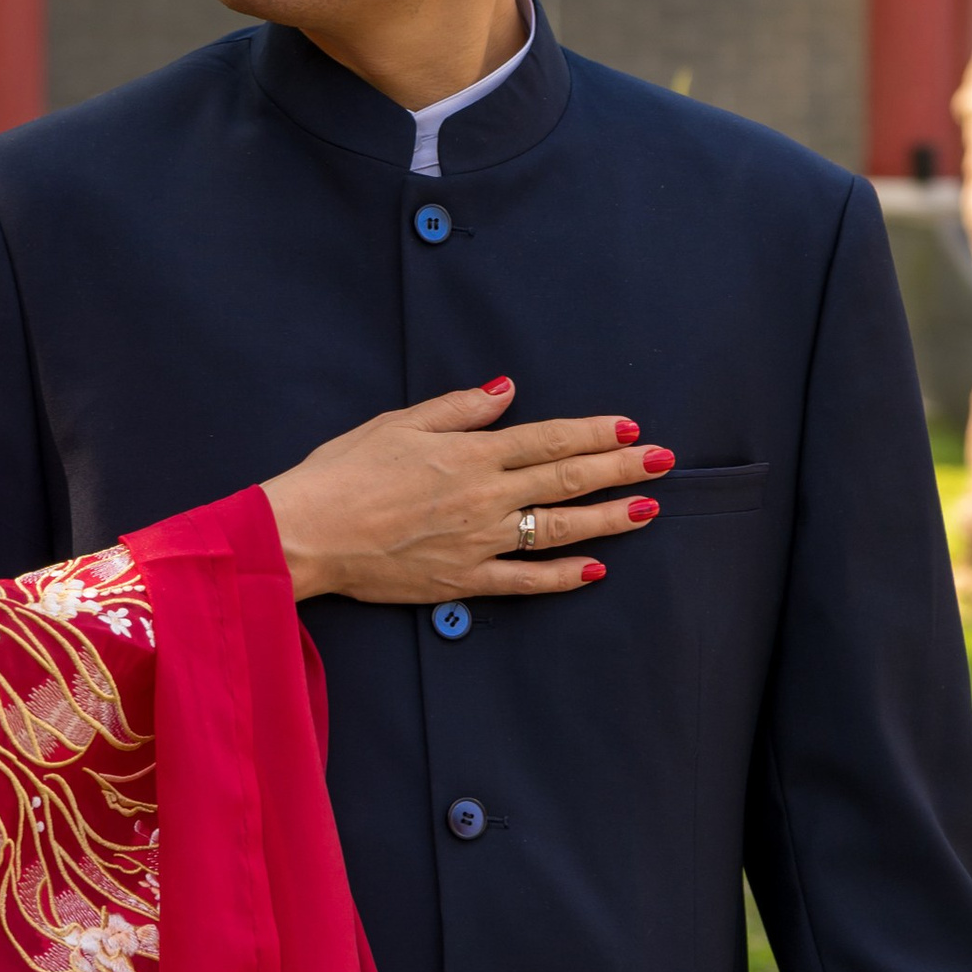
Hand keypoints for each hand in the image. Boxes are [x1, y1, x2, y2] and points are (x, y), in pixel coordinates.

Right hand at [262, 381, 669, 604]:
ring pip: (559, 529)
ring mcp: (480, 542)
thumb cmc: (343, 472)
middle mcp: (486, 497)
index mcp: (471, 454)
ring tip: (646, 510)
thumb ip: (459, 409)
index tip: (631, 428)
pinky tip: (594, 569)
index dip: (595, 433)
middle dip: (620, 470)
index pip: (549, 439)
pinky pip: (526, 580)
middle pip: (568, 479)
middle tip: (663, 463)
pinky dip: (563, 576)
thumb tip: (506, 390)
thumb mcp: (399, 423)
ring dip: (608, 518)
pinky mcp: (464, 580)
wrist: (308, 534)